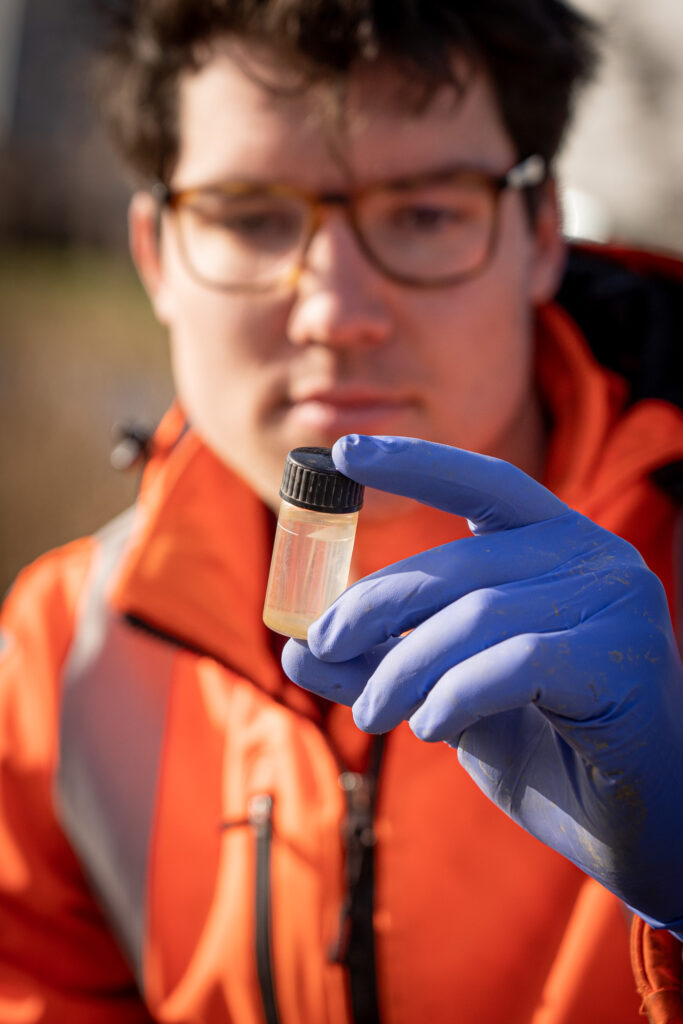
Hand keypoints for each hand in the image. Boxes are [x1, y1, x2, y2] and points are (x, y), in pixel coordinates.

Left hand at [282, 435, 682, 931]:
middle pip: (459, 564)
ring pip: (478, 616)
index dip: (413, 463)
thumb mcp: (445, 695)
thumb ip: (379, 665)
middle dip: (374, 606)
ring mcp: (618, 604)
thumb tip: (295, 648)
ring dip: (404, 668)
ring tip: (374, 715)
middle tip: (322, 646)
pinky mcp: (624, 660)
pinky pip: (516, 662)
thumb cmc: (542, 744)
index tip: (342, 452)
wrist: (630, 822)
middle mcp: (595, 557)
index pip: (482, 484)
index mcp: (557, 545)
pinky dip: (455, 694)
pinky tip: (428, 727)